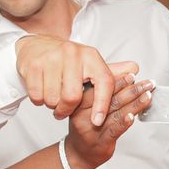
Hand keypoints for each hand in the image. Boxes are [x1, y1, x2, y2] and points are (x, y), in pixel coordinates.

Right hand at [15, 35, 138, 125]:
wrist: (35, 46)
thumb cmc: (66, 60)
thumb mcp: (89, 63)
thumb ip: (111, 71)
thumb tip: (135, 68)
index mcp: (90, 55)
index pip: (103, 82)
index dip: (102, 104)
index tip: (98, 122)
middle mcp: (72, 53)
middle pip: (73, 97)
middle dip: (67, 109)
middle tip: (63, 110)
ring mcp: (51, 58)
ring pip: (54, 99)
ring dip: (52, 105)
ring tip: (53, 97)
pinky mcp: (33, 65)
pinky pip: (37, 95)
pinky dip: (39, 99)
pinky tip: (41, 90)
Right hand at [63, 74, 154, 168]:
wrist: (79, 153)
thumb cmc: (87, 125)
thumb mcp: (90, 105)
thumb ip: (106, 89)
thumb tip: (128, 72)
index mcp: (80, 101)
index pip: (100, 88)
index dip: (118, 80)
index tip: (132, 74)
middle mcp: (84, 114)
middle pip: (111, 99)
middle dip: (132, 89)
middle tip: (148, 83)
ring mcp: (92, 128)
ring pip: (116, 113)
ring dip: (135, 103)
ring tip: (148, 95)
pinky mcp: (100, 142)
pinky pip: (114, 130)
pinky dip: (124, 122)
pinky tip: (133, 116)